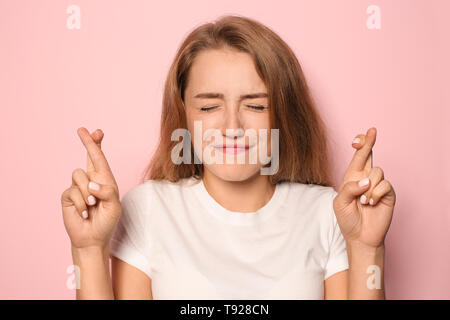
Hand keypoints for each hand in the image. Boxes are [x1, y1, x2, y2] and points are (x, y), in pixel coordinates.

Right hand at [61, 128, 121, 249]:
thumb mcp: (114, 206)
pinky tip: (84, 213)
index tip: (97, 131)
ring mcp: (78, 187)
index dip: (98, 144)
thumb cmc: (106, 221)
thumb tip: (92, 184)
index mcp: (105, 180)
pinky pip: (72, 192)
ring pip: (79, 175)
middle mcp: (91, 180)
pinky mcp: (68, 196)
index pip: (101, 159)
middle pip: (88, 157)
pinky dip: (81, 204)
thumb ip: (107, 192)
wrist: (92, 238)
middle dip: (87, 142)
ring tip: (93, 205)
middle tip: (82, 130)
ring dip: (87, 192)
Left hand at [333, 127, 395, 248]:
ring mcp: (378, 185)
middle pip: (370, 155)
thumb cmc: (347, 219)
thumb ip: (349, 188)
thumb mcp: (340, 202)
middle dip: (370, 141)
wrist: (360, 237)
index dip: (360, 145)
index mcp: (352, 177)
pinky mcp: (388, 194)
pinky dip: (376, 193)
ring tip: (363, 202)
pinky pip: (385, 185)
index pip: (358, 157)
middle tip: (372, 130)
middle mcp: (366, 178)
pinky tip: (371, 203)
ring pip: (377, 172)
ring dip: (368, 187)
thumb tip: (366, 180)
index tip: (359, 138)